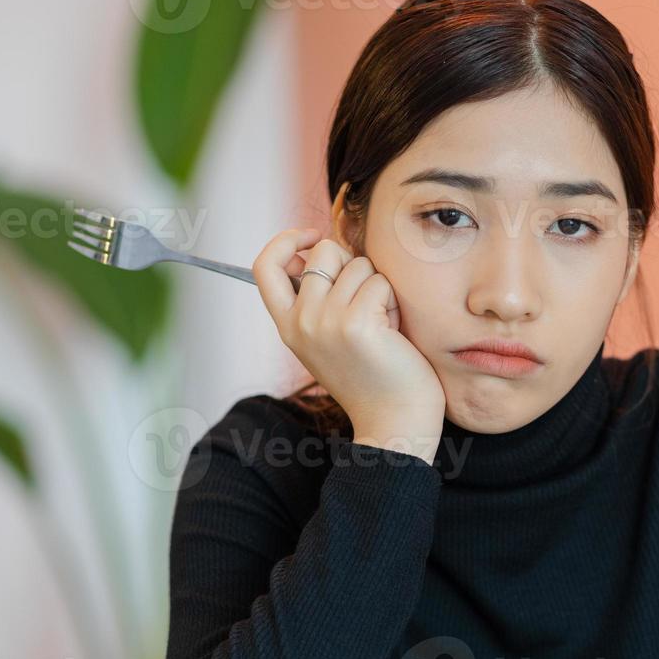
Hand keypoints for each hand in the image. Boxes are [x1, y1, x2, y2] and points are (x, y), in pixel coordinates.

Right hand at [253, 229, 444, 460]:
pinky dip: (394, 302)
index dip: (287, 240)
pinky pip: (380, 282)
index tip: (313, 236)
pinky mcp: (357, 323)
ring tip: (382, 325)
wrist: (393, 421)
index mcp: (287, 326)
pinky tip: (394, 333)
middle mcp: (299, 322)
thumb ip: (316, 297)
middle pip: (324, 251)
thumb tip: (317, 245)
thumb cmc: (373, 375)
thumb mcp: (329, 337)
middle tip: (367, 304)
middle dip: (353, 265)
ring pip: (358, 264)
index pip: (264, 265)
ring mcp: (325, 322)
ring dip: (378, 288)